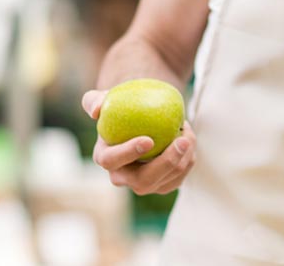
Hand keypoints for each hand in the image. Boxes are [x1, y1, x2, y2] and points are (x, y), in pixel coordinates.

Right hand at [82, 90, 196, 194]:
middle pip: (143, 181)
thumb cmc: (122, 107)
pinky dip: (188, 159)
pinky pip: (179, 177)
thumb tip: (96, 110)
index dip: (128, 153)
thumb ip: (94, 100)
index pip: (111, 161)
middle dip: (166, 163)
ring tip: (187, 130)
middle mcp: (123, 177)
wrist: (141, 118)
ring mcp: (144, 184)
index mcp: (105, 158)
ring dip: (184, 156)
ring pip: (167, 180)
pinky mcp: (163, 185)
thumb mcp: (104, 99)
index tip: (149, 139)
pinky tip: (189, 140)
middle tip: (183, 140)